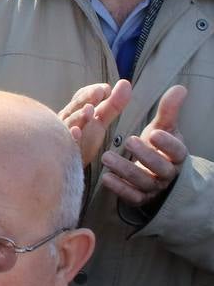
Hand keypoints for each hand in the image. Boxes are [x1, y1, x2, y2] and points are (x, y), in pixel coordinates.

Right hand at [59, 80, 131, 165]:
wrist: (65, 166)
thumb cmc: (82, 140)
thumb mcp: (99, 121)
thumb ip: (113, 104)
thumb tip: (126, 83)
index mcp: (76, 111)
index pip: (81, 97)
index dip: (92, 92)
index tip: (106, 89)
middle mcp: (67, 119)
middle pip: (76, 106)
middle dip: (87, 98)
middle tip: (99, 91)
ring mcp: (62, 134)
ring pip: (69, 122)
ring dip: (78, 115)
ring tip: (89, 109)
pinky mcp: (63, 150)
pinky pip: (65, 143)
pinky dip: (70, 136)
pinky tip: (76, 132)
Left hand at [100, 85, 187, 207]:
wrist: (157, 174)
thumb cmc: (159, 147)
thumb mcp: (164, 128)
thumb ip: (169, 110)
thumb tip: (180, 88)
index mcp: (176, 156)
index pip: (177, 152)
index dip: (168, 144)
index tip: (154, 133)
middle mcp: (167, 174)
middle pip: (160, 168)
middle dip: (145, 156)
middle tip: (128, 141)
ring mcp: (154, 188)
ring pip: (143, 183)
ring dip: (125, 170)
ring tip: (106, 157)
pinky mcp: (140, 197)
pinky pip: (132, 197)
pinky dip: (119, 189)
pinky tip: (106, 178)